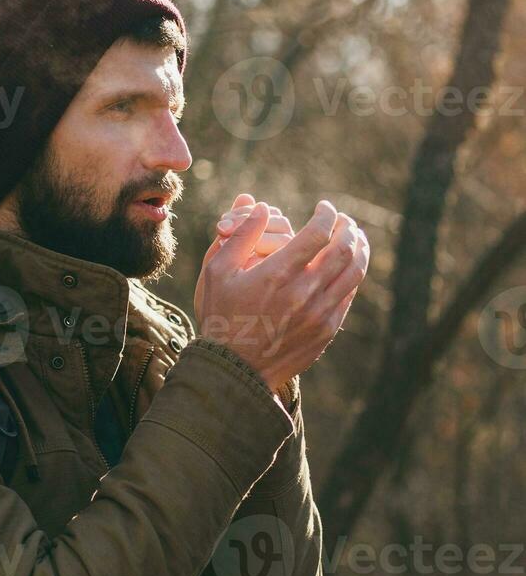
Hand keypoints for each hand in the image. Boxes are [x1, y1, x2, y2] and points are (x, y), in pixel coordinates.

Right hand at [194, 199, 369, 392]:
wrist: (233, 368)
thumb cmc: (221, 315)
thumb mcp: (217, 272)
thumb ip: (241, 236)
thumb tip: (262, 207)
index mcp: (277, 274)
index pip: (318, 232)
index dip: (326, 215)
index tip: (323, 208)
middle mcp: (304, 292)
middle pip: (344, 248)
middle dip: (347, 227)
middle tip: (343, 220)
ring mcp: (319, 313)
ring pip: (354, 271)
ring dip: (359, 248)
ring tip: (354, 238)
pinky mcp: (326, 329)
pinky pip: (349, 295)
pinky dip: (352, 274)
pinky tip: (346, 267)